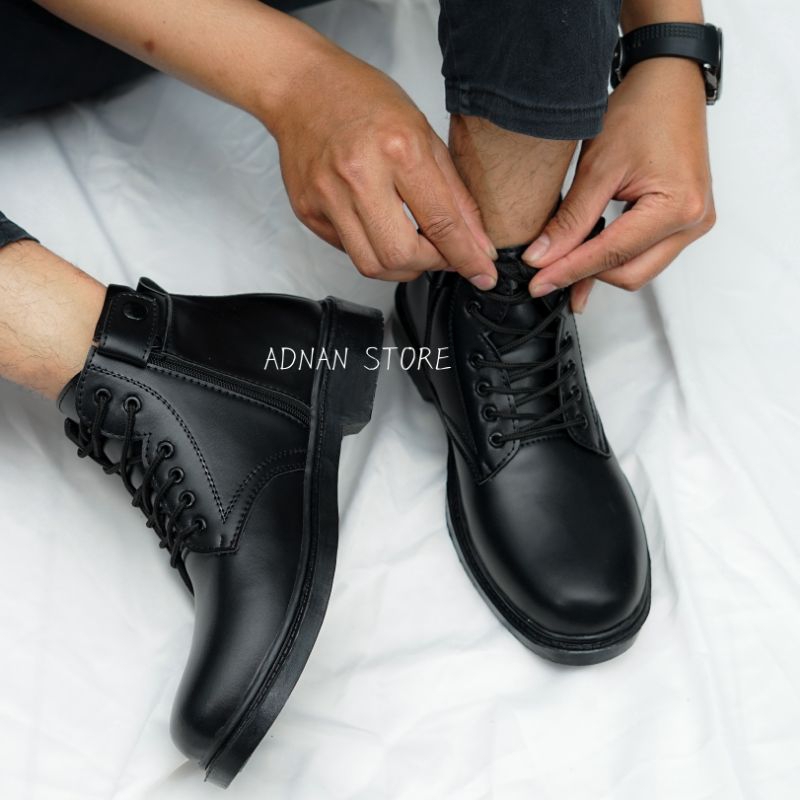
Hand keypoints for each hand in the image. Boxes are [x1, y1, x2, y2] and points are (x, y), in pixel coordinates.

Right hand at [270, 44, 496, 286]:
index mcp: (398, 149)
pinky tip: (378, 226)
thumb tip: (477, 243)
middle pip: (402, 256)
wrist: (302, 87)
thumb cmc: (363, 100)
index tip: (482, 273)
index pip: (442, 222)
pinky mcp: (308, 211)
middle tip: (441, 253)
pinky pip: (348, 251)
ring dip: (401, 266)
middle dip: (431, 264)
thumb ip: (454, 194)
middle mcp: (359, 176)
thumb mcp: (424, 134)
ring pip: (372, 265)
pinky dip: (371, 248)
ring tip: (412, 245)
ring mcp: (328, 197)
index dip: (467, 257)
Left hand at [522, 57, 715, 310]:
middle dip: (586, 274)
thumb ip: (570, 220)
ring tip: (563, 260)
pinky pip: (645, 254)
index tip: (538, 282)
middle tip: (545, 270)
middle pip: (629, 274)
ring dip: (599, 268)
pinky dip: (613, 257)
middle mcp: (693, 222)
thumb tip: (542, 258)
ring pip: (637, 270)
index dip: (569, 271)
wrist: (670, 81)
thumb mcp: (597, 167)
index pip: (612, 255)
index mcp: (677, 208)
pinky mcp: (684, 221)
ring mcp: (693, 224)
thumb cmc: (644, 110)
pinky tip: (585, 257)